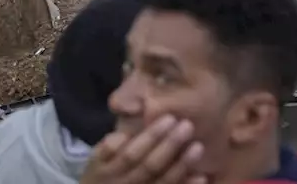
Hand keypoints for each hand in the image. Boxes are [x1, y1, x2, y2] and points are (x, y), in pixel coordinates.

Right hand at [80, 115, 206, 183]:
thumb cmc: (101, 175)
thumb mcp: (95, 160)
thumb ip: (107, 147)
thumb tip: (122, 136)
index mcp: (108, 171)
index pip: (131, 153)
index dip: (151, 137)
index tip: (169, 119)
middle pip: (149, 167)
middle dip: (169, 146)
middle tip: (187, 126)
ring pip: (162, 183)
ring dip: (181, 166)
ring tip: (198, 146)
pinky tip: (201, 177)